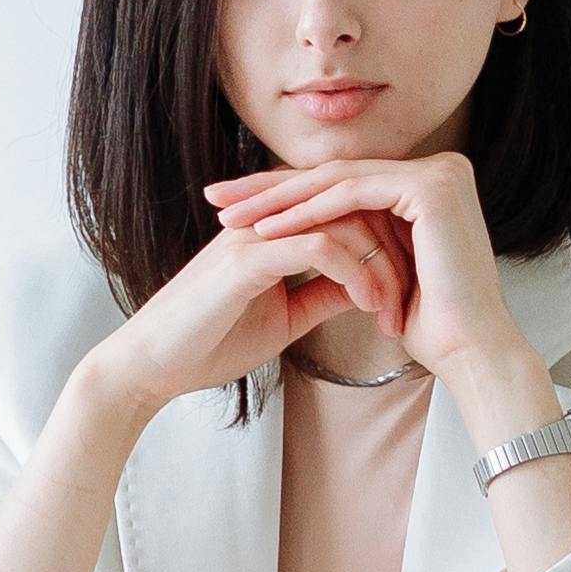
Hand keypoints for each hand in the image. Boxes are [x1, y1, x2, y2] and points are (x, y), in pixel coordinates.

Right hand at [78, 206, 395, 423]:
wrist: (153, 364)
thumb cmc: (212, 341)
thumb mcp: (288, 316)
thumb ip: (326, 293)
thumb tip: (370, 286)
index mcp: (273, 228)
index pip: (347, 211)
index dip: (388, 243)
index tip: (416, 285)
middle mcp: (264, 221)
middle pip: (353, 207)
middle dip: (395, 250)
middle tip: (417, 296)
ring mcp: (254, 234)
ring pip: (343, 223)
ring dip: (381, 266)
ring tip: (396, 307)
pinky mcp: (245, 259)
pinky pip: (319, 247)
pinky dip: (354, 273)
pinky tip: (370, 304)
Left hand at [205, 151, 541, 405]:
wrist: (472, 353)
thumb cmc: (431, 327)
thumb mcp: (383, 270)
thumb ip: (355, 239)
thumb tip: (307, 230)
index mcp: (429, 185)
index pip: (342, 185)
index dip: (285, 196)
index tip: (235, 209)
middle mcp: (440, 170)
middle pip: (335, 178)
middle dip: (269, 190)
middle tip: (217, 200)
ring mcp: (439, 173)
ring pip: (337, 183)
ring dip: (277, 199)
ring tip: (231, 217)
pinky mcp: (431, 187)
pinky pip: (351, 195)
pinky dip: (305, 211)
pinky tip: (265, 228)